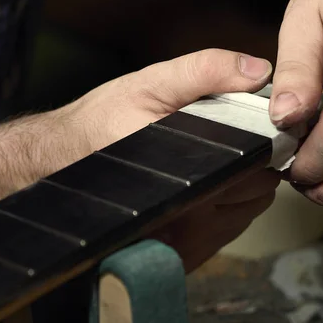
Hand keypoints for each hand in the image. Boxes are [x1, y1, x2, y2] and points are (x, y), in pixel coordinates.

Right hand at [0, 48, 278, 268]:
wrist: (56, 164)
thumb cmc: (99, 123)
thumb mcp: (148, 84)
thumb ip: (204, 72)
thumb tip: (258, 71)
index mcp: (182, 170)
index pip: (255, 167)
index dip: (266, 145)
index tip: (261, 128)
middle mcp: (186, 213)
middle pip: (258, 191)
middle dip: (258, 163)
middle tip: (240, 141)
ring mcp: (184, 239)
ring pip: (248, 211)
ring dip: (246, 187)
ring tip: (223, 162)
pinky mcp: (181, 252)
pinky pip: (228, 230)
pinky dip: (230, 207)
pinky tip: (208, 187)